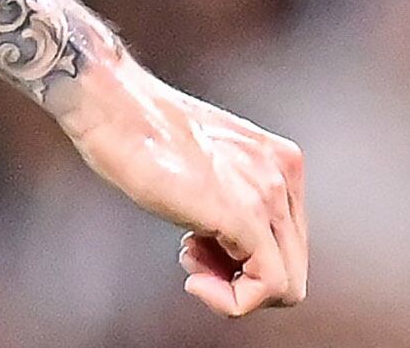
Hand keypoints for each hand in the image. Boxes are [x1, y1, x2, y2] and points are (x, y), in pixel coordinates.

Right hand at [57, 54, 307, 317]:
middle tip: (197, 263)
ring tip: (191, 259)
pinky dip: (231, 301)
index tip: (202, 250)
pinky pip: (268, 286)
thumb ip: (233, 199)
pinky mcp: (245, 215)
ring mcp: (269, 194)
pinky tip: (194, 280)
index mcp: (280, 161)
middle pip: (292, 267)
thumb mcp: (208, 170)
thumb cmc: (144, 135)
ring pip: (286, 285)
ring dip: (233, 291)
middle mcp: (284, 175)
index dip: (243, 262)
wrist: (117, 108)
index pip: (287, 242)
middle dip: (241, 280)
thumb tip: (231, 250)